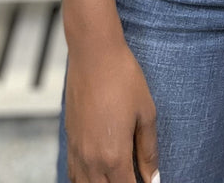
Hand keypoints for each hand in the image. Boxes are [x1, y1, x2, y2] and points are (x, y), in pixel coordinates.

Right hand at [64, 35, 158, 182]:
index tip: (147, 182)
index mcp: (114, 156)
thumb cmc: (123, 78)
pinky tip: (98, 173)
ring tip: (119, 175)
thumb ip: (149, 150)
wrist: (94, 53)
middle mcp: (91, 160)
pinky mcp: (69, 139)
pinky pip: (73, 173)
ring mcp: (77, 150)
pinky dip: (85, 180)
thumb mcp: (146, 113)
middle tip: (135, 176)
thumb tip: (153, 178)